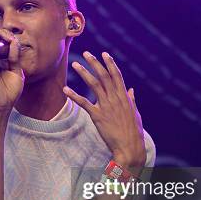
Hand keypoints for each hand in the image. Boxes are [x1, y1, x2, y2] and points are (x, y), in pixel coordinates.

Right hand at [0, 29, 24, 115]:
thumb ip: (15, 56)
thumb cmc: (9, 91)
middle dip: (0, 31)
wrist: (2, 104)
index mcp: (0, 60)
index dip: (7, 36)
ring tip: (0, 35)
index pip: (1, 42)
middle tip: (7, 35)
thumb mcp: (17, 71)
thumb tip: (14, 41)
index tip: (13, 38)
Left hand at [64, 51, 145, 167]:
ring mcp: (107, 106)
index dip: (110, 63)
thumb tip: (131, 90)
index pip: (116, 75)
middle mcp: (115, 98)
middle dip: (95, 63)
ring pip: (94, 85)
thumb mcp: (135, 113)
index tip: (104, 54)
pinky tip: (65, 89)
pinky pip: (84, 103)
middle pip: (104, 76)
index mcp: (124, 97)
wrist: (130, 146)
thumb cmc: (133, 131)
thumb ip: (131, 100)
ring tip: (76, 64)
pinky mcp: (98, 116)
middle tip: (87, 53)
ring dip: (84, 73)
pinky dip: (74, 95)